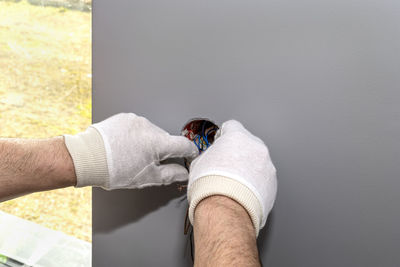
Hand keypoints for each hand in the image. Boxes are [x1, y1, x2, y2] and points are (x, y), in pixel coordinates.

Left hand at [64, 113, 197, 189]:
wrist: (88, 158)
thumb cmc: (114, 170)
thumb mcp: (147, 177)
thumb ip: (171, 174)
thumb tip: (183, 173)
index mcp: (158, 142)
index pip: (184, 144)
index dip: (190, 152)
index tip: (191, 156)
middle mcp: (149, 127)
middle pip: (165, 139)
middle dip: (162, 151)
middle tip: (149, 163)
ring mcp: (136, 120)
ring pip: (151, 133)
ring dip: (148, 143)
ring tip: (131, 155)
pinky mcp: (124, 118)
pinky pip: (137, 127)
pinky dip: (135, 136)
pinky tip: (125, 147)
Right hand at [187, 120, 276, 235]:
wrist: (225, 210)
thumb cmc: (211, 187)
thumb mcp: (198, 164)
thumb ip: (208, 154)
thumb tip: (207, 159)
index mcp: (237, 137)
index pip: (231, 126)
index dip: (224, 135)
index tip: (220, 142)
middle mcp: (256, 148)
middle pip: (247, 144)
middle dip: (238, 153)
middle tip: (226, 166)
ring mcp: (267, 166)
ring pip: (257, 162)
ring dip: (248, 169)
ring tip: (234, 183)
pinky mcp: (273, 184)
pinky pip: (263, 179)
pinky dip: (255, 183)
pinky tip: (242, 192)